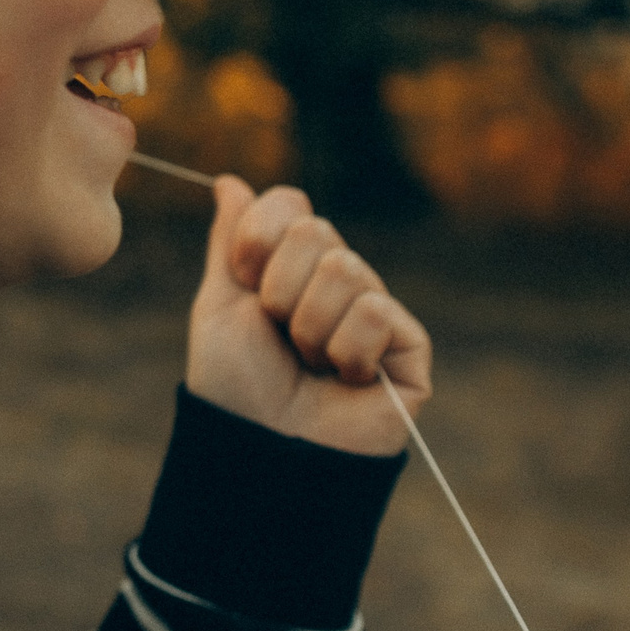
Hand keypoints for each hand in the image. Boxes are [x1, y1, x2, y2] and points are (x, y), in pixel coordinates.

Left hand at [186, 176, 432, 456]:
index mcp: (293, 268)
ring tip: (308, 364)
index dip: (258, 238)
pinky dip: (345, 350)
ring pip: (346, 271)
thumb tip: (229, 181)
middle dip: (279, 288)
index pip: (291, 206)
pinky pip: (377, 313)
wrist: (259, 449)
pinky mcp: (410, 350)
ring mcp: (377, 315)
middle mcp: (339, 284)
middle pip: (316, 233)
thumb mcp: (219, 305)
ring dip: (308, 327)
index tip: (243, 279)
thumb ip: (229, 242)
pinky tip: (343, 380)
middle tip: (277, 333)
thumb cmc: (234, 385)